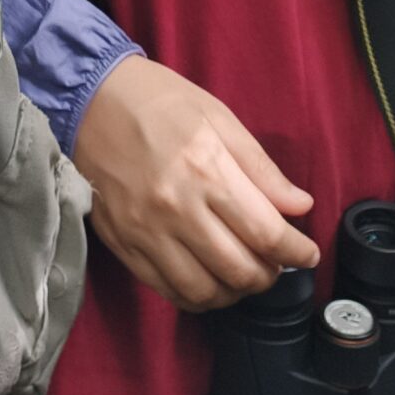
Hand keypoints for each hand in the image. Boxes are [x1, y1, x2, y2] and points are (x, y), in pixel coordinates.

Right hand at [72, 56, 318, 311]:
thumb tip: (299, 206)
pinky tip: (209, 279)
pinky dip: (197, 296)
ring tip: (244, 272)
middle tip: (276, 263)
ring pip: (205, 291)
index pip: (265, 232)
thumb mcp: (217, 116)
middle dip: (269, 274)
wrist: (88, 98)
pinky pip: (169, 291)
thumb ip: (260, 167)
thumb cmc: (157, 99)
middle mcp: (176, 207)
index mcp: (205, 169)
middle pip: (239, 270)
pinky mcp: (124, 246)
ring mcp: (146, 232)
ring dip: (235, 291)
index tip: (307, 253)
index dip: (296, 251)